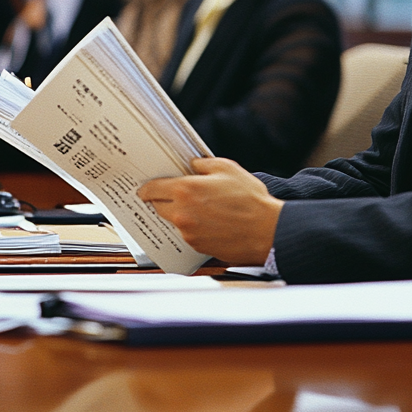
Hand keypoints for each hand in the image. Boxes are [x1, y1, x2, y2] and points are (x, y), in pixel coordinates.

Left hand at [138, 158, 283, 265]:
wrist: (267, 231)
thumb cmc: (250, 200)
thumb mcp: (227, 168)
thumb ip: (203, 164)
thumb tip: (193, 166)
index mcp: (185, 191)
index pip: (152, 189)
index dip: (146, 188)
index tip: (144, 190)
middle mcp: (182, 214)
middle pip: (158, 207)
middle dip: (163, 200)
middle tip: (177, 195)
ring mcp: (189, 233)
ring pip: (174, 221)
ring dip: (181, 214)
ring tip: (203, 208)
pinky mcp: (199, 247)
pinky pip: (188, 234)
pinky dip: (194, 228)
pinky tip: (211, 221)